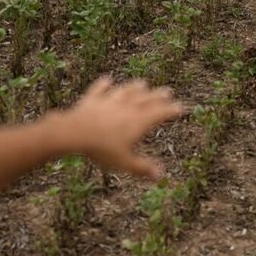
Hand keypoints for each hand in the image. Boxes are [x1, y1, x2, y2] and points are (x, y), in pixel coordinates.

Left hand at [59, 76, 185, 178]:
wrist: (75, 132)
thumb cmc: (101, 149)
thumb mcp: (124, 162)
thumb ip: (142, 168)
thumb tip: (160, 176)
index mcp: (138, 121)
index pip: (160, 113)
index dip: (171, 110)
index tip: (181, 107)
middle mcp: (126, 107)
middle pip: (146, 99)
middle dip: (158, 95)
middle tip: (167, 91)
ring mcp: (109, 101)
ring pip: (126, 91)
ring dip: (135, 87)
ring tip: (142, 83)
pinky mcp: (92, 100)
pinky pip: (100, 89)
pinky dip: (104, 84)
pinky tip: (107, 80)